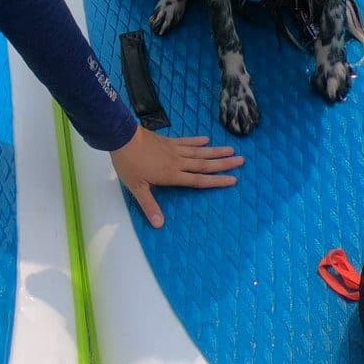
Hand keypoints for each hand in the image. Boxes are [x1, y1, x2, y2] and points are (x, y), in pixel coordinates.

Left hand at [108, 126, 242, 226]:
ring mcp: (174, 149)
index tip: (233, 179)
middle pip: (204, 164)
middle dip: (223, 164)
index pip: (199, 180)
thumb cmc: (129, 164)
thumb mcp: (137, 188)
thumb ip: (149, 206)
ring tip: (231, 150)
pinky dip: (197, 140)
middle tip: (241, 161)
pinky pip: (186, 141)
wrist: (122, 138)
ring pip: (199, 151)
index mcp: (172, 175)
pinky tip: (206, 139)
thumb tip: (159, 225)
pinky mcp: (167, 140)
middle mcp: (178, 162)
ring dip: (215, 151)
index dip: (216, 181)